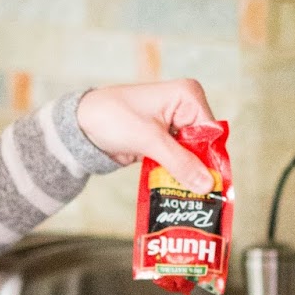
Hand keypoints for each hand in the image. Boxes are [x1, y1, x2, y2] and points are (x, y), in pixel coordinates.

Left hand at [76, 79, 218, 193]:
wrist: (81, 125)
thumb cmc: (112, 117)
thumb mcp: (149, 140)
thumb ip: (179, 162)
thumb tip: (207, 184)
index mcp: (187, 95)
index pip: (211, 131)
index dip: (212, 158)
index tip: (213, 185)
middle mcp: (185, 108)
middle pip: (204, 145)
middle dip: (201, 170)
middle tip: (204, 198)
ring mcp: (175, 126)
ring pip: (192, 156)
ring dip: (189, 176)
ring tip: (192, 200)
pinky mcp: (164, 142)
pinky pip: (178, 162)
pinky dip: (176, 176)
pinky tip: (177, 192)